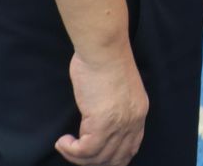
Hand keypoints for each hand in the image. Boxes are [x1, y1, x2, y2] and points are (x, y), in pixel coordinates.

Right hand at [57, 49, 146, 164]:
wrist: (103, 48)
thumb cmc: (104, 60)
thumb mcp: (118, 88)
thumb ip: (115, 107)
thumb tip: (98, 122)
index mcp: (139, 111)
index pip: (131, 148)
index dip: (113, 159)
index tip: (95, 158)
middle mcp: (133, 121)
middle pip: (115, 158)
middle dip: (93, 161)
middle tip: (75, 152)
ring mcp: (119, 124)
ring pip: (98, 158)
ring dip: (77, 157)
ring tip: (66, 145)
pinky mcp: (102, 123)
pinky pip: (85, 151)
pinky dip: (70, 150)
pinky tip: (63, 141)